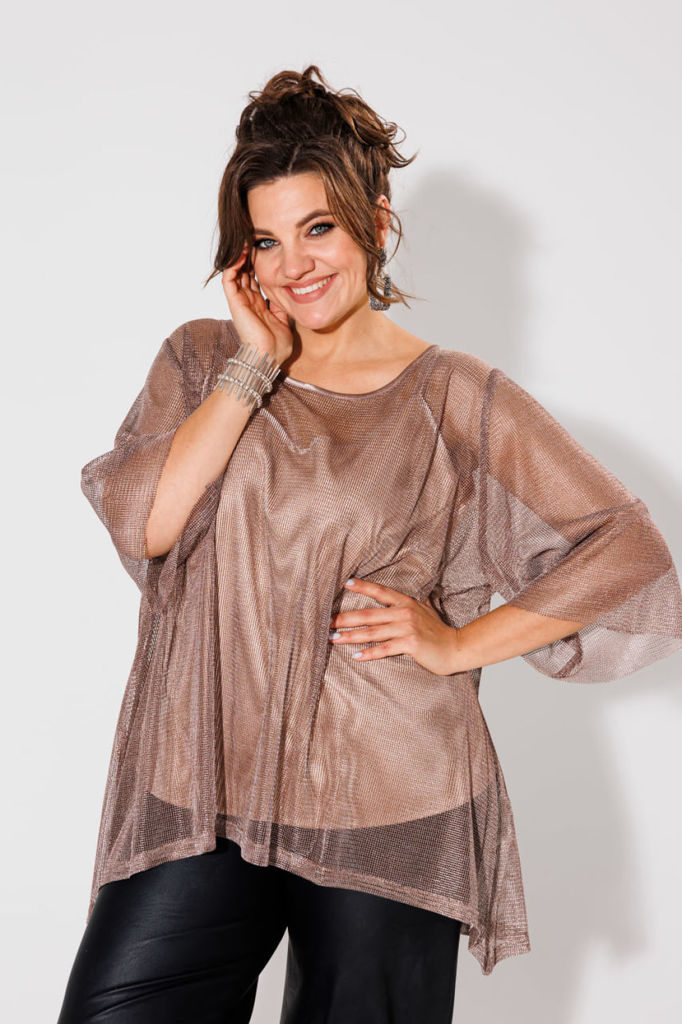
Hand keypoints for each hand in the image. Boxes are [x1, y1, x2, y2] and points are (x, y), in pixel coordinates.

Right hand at [221, 243, 293, 365]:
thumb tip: (289, 292)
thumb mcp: (284, 320)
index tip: (266, 251)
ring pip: (236, 273)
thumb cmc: (276, 346)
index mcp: (258, 305)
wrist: (268, 357)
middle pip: (245, 273)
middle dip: (249, 257)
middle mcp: (248, 301)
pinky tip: (242, 254)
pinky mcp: (235, 302)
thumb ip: (283, 306)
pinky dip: (234, 265)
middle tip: (255, 241)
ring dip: (240, 258)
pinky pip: (229, 279)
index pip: (256, 280)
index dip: (259, 265)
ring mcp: (240, 301)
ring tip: (247, 242)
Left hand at [329, 577, 459, 675]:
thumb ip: (411, 604)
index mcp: (406, 602)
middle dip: (345, 618)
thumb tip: (403, 598)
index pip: (380, 591)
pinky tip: (356, 656)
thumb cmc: (438, 632)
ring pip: (372, 632)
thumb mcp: (425, 611)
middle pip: (368, 614)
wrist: (456, 648)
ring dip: (351, 636)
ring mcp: (407, 627)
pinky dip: (369, 653)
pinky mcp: (410, 643)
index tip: (346, 583)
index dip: (363, 586)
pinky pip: (385, 649)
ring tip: (334, 638)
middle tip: (328, 621)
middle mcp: (404, 612)